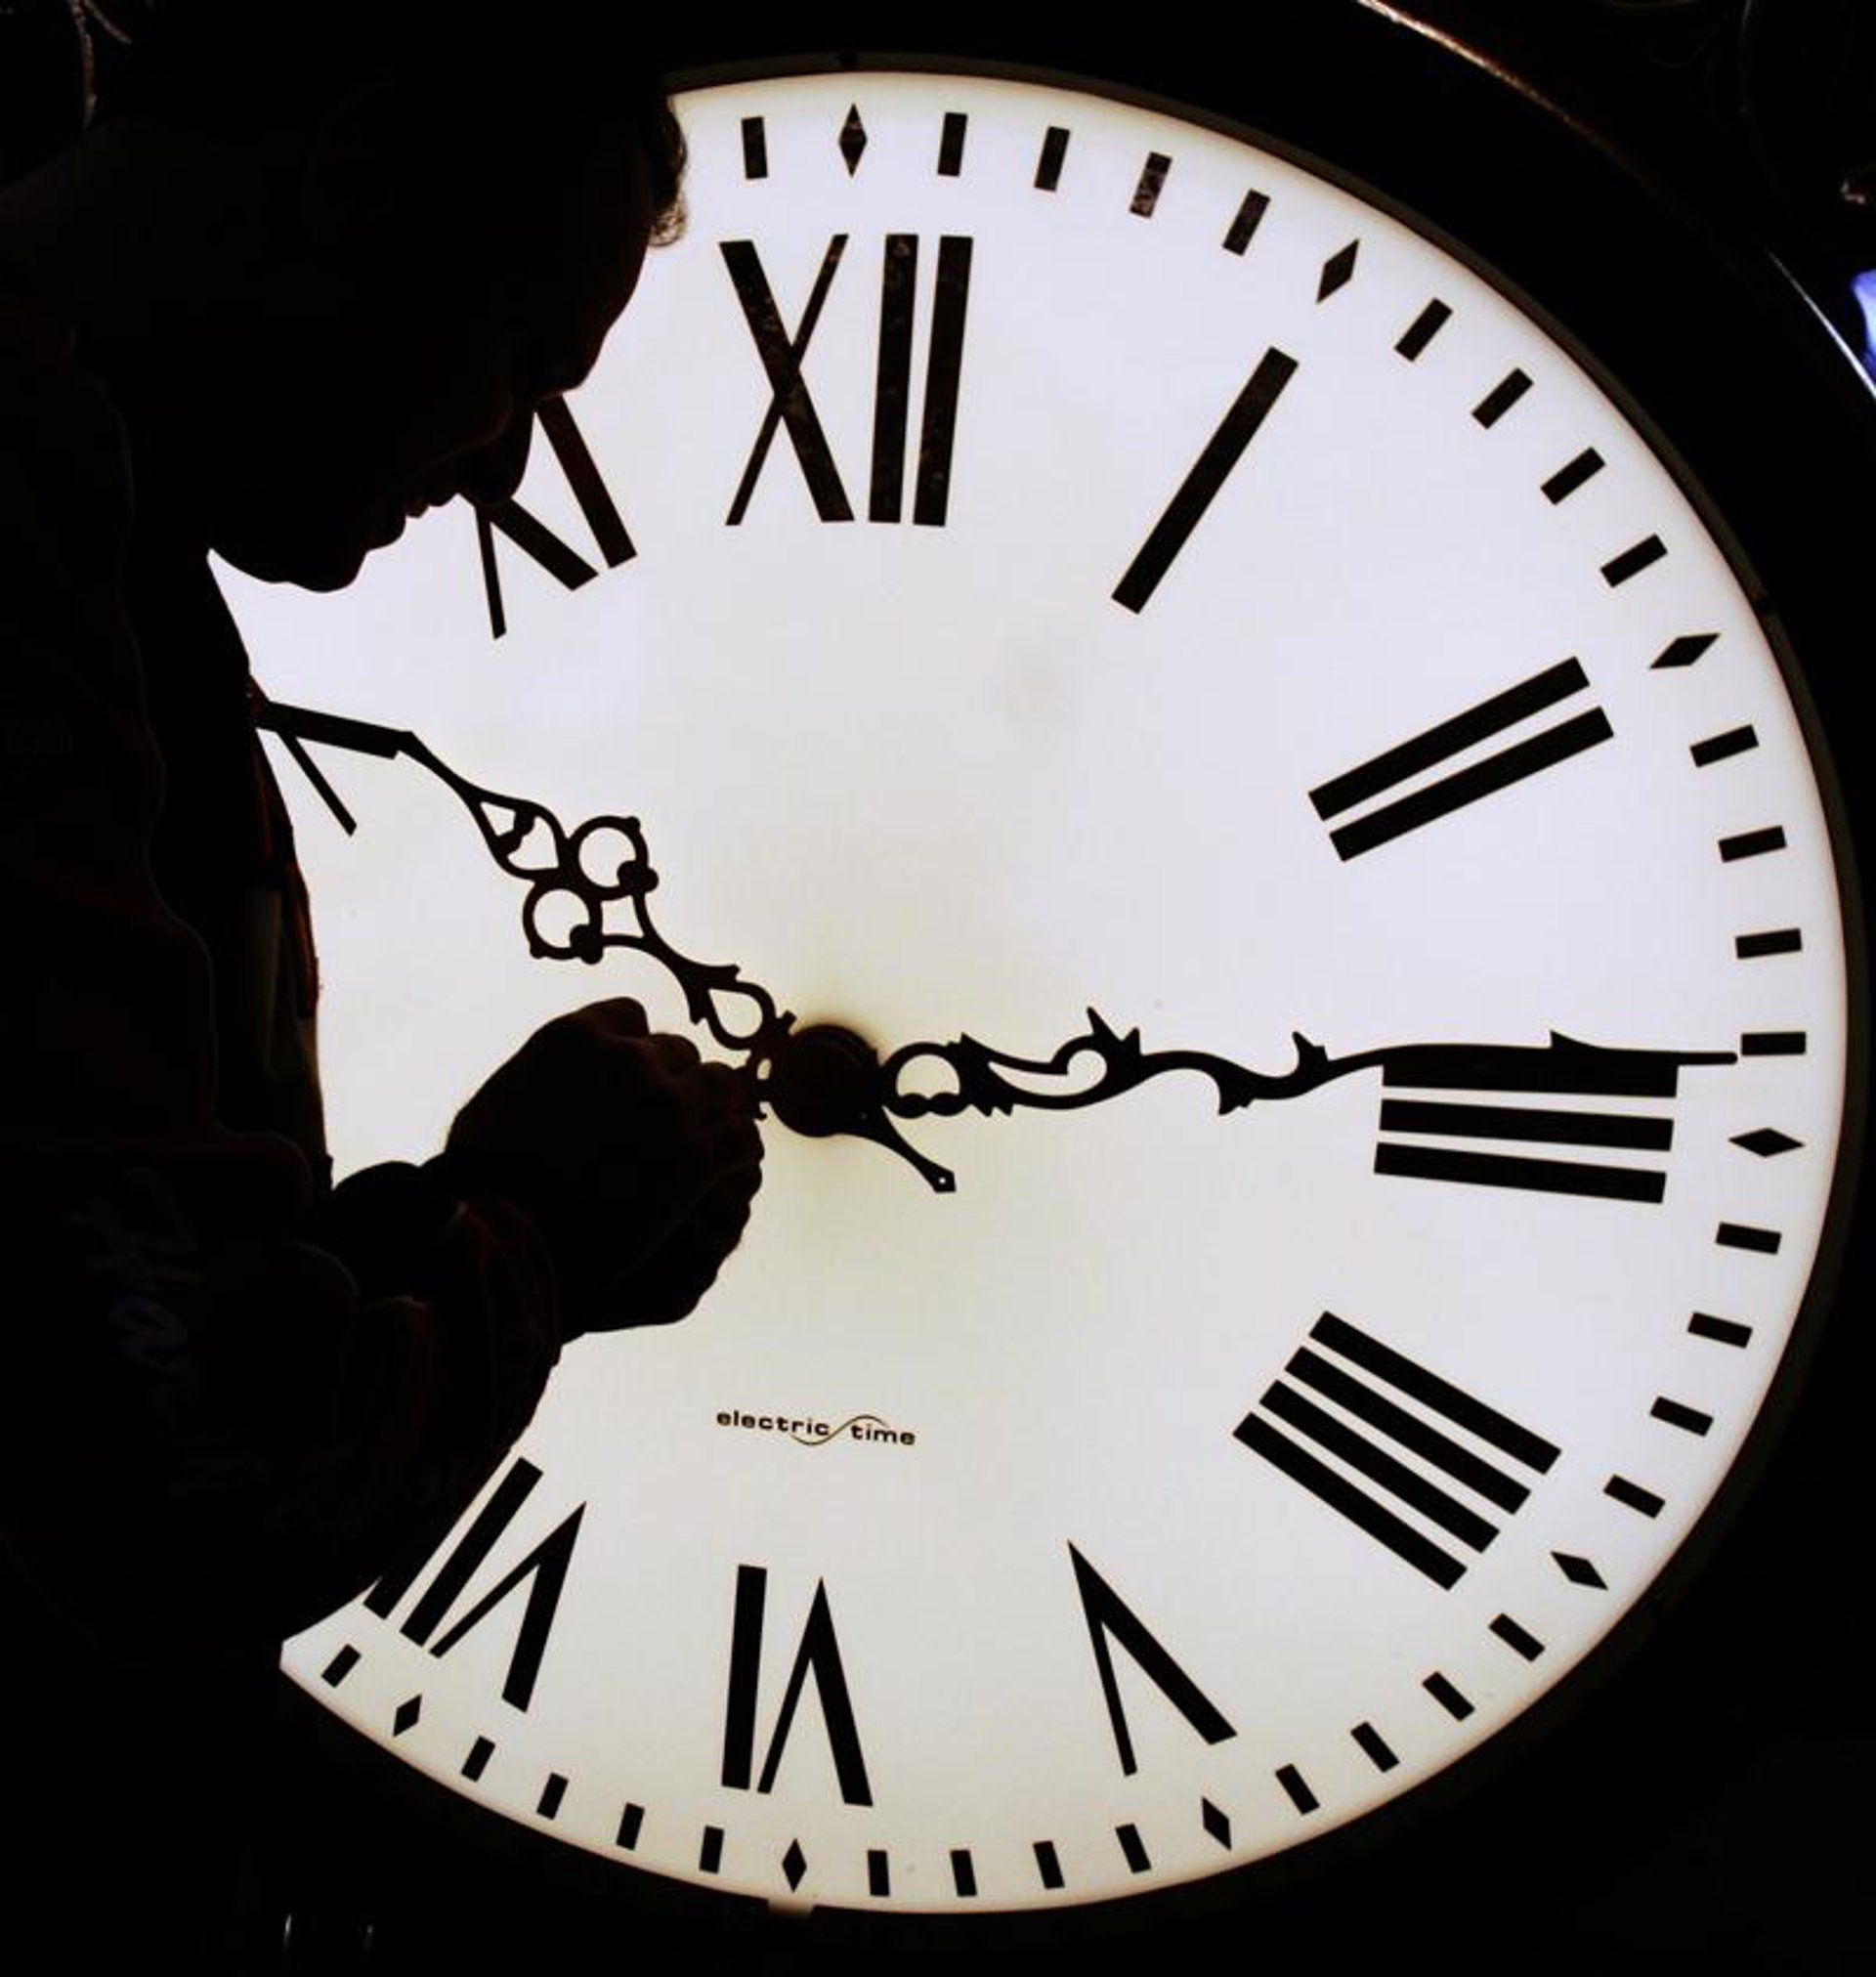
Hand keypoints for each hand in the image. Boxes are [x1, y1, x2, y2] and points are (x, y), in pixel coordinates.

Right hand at [444, 999, 762, 1335]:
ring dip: (713, 1108)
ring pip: (719, 1084)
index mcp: (575, 1038)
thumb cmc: (483, 1179)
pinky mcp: (699, 1156)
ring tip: (707, 1136)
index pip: (629, 1017)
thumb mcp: (490, 1109)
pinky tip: (732, 1166)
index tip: (631, 1074)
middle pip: (677, 1052)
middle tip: (667, 1118)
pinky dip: (741, 1149)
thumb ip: (528, 1080)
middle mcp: (628, 1060)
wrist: (517, 1235)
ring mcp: (669, 1106)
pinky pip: (742, 1136)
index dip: (634, 1048)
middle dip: (674, 1081)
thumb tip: (536, 1085)